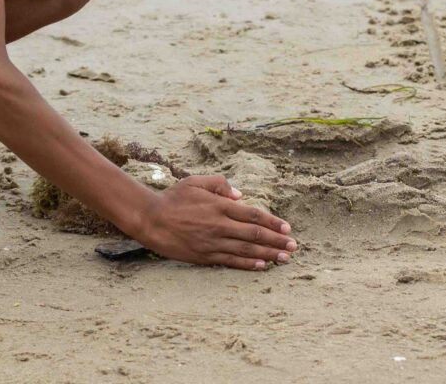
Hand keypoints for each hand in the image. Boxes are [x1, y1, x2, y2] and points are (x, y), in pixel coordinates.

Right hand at [134, 175, 298, 270]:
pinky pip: (231, 261)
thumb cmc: (174, 198)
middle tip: (293, 246)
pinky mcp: (205, 256)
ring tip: (284, 258)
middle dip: (276, 241)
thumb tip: (240, 195)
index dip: (273, 222)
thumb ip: (220, 184)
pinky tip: (261, 265)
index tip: (287, 228)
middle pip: (255, 235)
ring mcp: (213, 242)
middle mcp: (220, 225)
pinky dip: (248, 264)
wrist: (151, 219)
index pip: (253, 215)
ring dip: (268, 254)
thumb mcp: (196, 181)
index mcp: (220, 206)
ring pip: (246, 250)